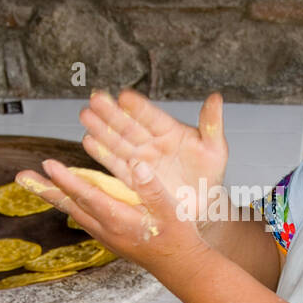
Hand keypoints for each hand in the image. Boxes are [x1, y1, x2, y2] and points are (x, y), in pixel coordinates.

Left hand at [14, 158, 210, 282]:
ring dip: (53, 196)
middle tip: (22, 176)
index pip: (87, 196)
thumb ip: (152, 187)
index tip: (48, 165)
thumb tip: (137, 165)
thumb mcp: (172, 209)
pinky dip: (69, 205)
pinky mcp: (109, 238)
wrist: (180, 267)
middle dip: (45, 189)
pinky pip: (82, 218)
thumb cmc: (178, 238)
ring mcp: (105, 236)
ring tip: (35, 183)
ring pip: (73, 212)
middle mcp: (107, 229)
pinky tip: (64, 198)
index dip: (67, 180)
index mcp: (120, 219)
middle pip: (70, 205)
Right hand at [78, 88, 227, 231]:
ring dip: (101, 130)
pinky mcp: (133, 178)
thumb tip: (216, 97)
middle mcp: (151, 143)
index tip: (124, 96)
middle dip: (111, 113)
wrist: (202, 206)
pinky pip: (116, 165)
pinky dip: (102, 154)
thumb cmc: (209, 175)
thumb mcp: (215, 150)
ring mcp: (141, 159)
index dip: (138, 107)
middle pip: (129, 125)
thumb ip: (212, 124)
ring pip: (118, 142)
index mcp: (170, 132)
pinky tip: (89, 142)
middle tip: (95, 99)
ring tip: (85, 116)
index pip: (152, 116)